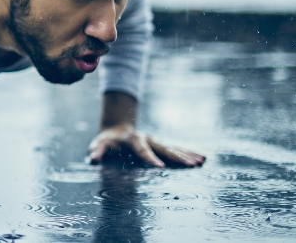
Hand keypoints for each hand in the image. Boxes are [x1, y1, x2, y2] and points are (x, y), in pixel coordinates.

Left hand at [86, 123, 205, 167]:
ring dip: (187, 155)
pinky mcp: (160, 144)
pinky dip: (189, 152)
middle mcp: (147, 139)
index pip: (142, 150)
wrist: (117, 127)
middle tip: (191, 165)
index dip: (150, 158)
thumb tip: (92, 159)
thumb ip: (97, 151)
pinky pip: (177, 148)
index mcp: (133, 139)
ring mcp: (155, 141)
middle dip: (177, 157)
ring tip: (202, 161)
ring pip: (173, 148)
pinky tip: (202, 158)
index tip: (160, 167)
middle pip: (163, 148)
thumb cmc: (107, 140)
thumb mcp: (99, 143)